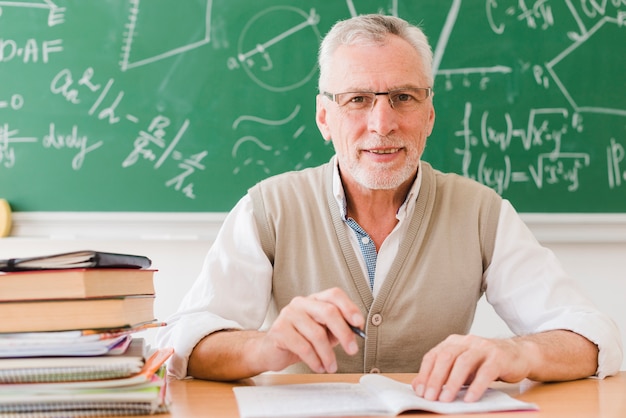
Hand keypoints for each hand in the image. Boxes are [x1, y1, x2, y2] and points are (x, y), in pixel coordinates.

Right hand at [257, 287, 363, 373]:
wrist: (272, 351)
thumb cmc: (301, 340)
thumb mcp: (323, 332)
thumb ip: (338, 328)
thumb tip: (356, 331)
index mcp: (314, 300)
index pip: (334, 295)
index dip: (349, 307)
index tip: (359, 324)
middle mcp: (301, 303)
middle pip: (328, 312)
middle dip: (344, 333)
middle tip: (352, 350)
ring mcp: (289, 314)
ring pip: (317, 333)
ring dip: (328, 354)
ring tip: (331, 366)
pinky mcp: (279, 330)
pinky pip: (303, 347)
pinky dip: (314, 360)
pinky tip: (318, 367)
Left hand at [411, 334, 530, 402]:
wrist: (519, 355)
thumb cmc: (485, 364)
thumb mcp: (461, 368)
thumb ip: (442, 374)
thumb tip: (418, 386)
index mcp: (453, 342)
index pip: (433, 356)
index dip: (425, 373)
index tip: (419, 391)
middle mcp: (466, 341)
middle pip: (446, 357)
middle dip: (435, 378)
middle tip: (430, 397)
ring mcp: (483, 348)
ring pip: (463, 362)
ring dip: (453, 382)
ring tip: (446, 399)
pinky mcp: (499, 357)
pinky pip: (486, 372)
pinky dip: (476, 386)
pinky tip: (470, 398)